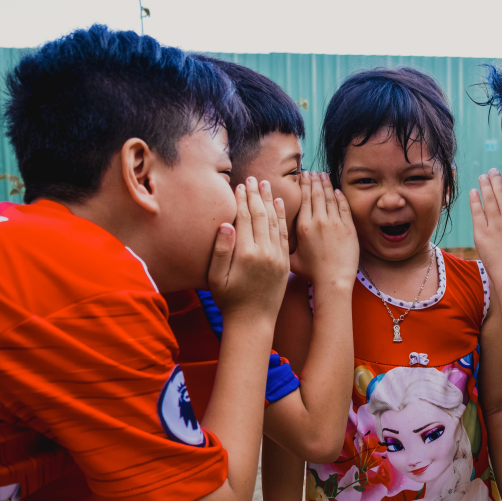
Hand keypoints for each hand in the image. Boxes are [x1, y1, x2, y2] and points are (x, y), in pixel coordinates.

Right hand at [208, 177, 289, 318]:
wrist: (254, 322)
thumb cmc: (229, 300)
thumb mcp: (216, 278)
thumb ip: (220, 251)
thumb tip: (225, 224)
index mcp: (245, 254)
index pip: (245, 218)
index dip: (242, 200)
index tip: (240, 185)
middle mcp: (264, 252)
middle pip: (260, 216)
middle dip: (256, 195)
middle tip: (253, 178)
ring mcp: (277, 257)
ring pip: (274, 222)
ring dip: (270, 201)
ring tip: (266, 185)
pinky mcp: (285, 262)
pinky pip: (285, 234)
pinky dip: (282, 217)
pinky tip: (280, 204)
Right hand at [289, 171, 358, 286]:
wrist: (334, 280)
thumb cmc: (312, 274)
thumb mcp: (292, 260)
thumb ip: (285, 246)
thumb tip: (273, 238)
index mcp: (303, 227)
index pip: (304, 199)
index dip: (304, 185)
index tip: (303, 176)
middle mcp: (319, 221)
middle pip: (316, 194)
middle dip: (314, 180)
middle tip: (312, 171)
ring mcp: (335, 223)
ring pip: (330, 197)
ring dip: (326, 184)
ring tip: (323, 175)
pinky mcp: (348, 228)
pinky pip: (344, 207)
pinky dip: (340, 197)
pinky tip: (336, 191)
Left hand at [335, 466, 363, 500]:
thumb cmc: (350, 498)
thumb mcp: (355, 488)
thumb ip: (355, 479)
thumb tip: (355, 470)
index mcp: (342, 483)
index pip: (348, 475)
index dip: (352, 471)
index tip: (354, 466)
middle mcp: (340, 485)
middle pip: (347, 478)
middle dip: (351, 473)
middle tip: (354, 468)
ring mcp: (342, 490)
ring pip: (346, 481)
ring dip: (350, 477)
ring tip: (354, 473)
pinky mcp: (343, 493)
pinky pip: (347, 485)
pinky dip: (350, 482)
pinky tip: (352, 481)